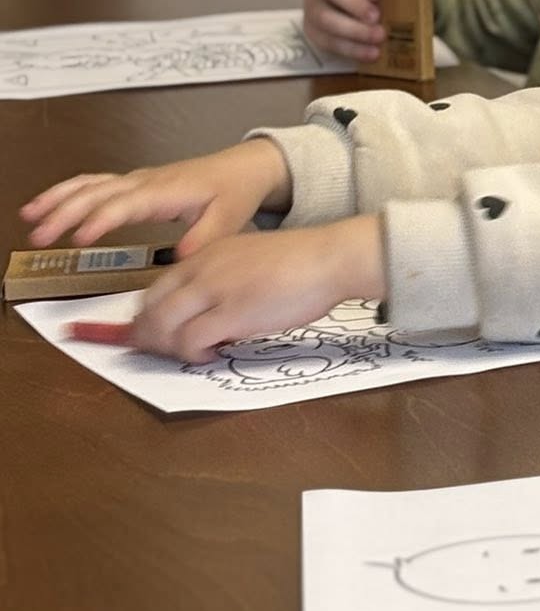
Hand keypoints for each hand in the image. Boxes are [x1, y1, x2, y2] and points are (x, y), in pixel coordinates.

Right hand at [20, 140, 291, 254]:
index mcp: (165, 192)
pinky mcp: (132, 183)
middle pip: (97, 193)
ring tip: (30, 216)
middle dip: (65, 212)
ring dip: (58, 198)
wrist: (242, 168)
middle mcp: (144, 183)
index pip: (125, 205)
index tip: (80, 239)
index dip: (101, 220)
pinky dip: (67, 191)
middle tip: (41, 236)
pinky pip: (93, 182)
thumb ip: (204, 239)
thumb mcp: (228, 219)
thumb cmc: (233, 192)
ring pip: (89, 185)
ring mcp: (136, 180)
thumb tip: (181, 258)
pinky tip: (45, 204)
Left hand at [124, 216, 385, 362]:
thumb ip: (222, 279)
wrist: (330, 257)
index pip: (155, 288)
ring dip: (167, 348)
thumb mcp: (249, 260)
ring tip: (188, 355)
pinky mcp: (231, 312)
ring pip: (163, 326)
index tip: (139, 334)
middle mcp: (201, 270)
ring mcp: (214, 291)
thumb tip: (207, 313)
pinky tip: (208, 354)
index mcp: (205, 255)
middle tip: (160, 354)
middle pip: (150, 309)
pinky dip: (191, 353)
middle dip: (146, 337)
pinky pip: (190, 340)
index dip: (143, 317)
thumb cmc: (300, 262)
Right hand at [303, 0, 384, 61]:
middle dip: (355, 4)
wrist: (355, 10)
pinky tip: (371, 53)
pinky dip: (351, 49)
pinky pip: (327, 40)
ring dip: (354, 30)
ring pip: (325, 17)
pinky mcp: (313, 29)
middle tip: (377, 18)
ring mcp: (313, 5)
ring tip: (378, 38)